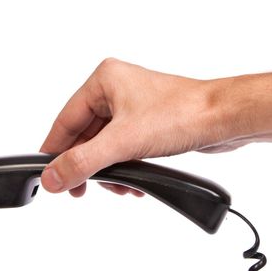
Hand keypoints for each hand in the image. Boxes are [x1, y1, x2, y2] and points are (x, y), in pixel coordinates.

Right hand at [40, 58, 240, 196]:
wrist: (225, 118)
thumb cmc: (182, 113)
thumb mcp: (124, 142)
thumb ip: (83, 162)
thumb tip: (52, 177)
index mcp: (104, 80)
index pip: (66, 120)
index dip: (55, 150)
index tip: (47, 175)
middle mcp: (116, 90)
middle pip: (85, 136)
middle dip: (89, 166)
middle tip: (81, 190)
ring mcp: (133, 106)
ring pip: (105, 145)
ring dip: (110, 170)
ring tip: (120, 187)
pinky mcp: (147, 122)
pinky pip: (124, 148)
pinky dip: (125, 166)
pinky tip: (135, 181)